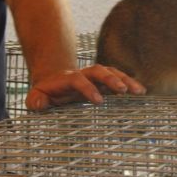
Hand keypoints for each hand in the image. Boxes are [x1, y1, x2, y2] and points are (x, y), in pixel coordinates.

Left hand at [25, 64, 145, 110]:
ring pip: (112, 72)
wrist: (54, 80)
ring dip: (126, 80)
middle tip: (124, 90)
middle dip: (112, 79)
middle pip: (99, 70)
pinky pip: (119, 78)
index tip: (99, 101)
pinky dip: (130, 82)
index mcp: (68, 79)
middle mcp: (84, 74)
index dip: (88, 89)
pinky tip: (141, 92)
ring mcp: (95, 77)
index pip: (79, 80)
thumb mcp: (36, 97)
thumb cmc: (46, 93)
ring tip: (140, 91)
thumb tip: (39, 105)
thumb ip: (35, 101)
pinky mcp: (104, 81)